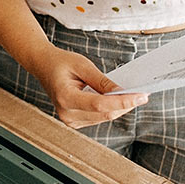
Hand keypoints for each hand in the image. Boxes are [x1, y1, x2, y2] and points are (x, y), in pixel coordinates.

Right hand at [32, 48, 147, 128]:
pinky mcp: (75, 121)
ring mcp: (70, 120)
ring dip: (119, 108)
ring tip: (129, 94)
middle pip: (105, 114)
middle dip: (125, 104)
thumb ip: (102, 81)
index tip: (141, 96)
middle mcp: (66, 113)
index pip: (100, 105)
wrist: (43, 66)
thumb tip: (122, 92)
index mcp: (65, 97)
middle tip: (141, 94)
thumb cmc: (60, 62)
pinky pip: (99, 118)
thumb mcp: (82, 65)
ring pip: (104, 118)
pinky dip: (110, 109)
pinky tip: (114, 99)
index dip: (123, 101)